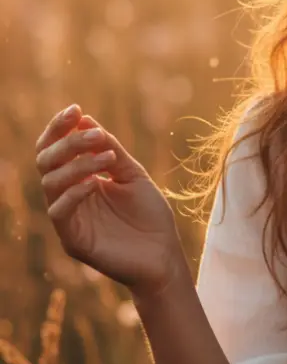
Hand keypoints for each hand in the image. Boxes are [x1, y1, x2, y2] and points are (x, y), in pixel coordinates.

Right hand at [35, 104, 187, 297]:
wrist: (164, 254)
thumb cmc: (150, 215)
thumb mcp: (133, 174)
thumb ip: (111, 150)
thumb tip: (86, 120)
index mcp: (78, 180)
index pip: (55, 150)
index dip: (59, 128)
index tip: (75, 109)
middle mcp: (67, 197)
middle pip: (46, 162)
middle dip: (68, 143)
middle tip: (96, 135)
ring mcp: (68, 219)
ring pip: (50, 183)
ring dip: (77, 164)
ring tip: (107, 157)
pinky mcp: (73, 240)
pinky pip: (59, 212)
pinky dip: (75, 192)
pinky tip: (97, 183)